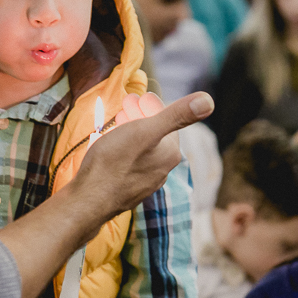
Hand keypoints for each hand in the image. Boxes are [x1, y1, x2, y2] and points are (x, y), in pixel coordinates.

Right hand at [72, 92, 212, 229]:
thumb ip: (176, 115)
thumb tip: (209, 101)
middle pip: (155, 135)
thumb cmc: (115, 163)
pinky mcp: (127, 189)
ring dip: (132, 131)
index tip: (139, 96)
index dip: (153, 106)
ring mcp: (144, 182)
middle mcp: (162, 170)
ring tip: (117, 119)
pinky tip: (111, 145)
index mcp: (170, 154)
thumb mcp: (145, 131)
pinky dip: (124, 147)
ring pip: (142, 149)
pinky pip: (130, 162)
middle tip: (126, 104)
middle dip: (142, 116)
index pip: (168, 122)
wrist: (89, 200)